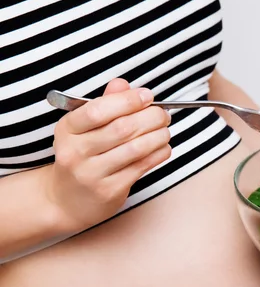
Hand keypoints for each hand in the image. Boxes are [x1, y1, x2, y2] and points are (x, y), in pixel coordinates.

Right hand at [47, 79, 171, 230]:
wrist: (67, 201)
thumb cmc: (82, 158)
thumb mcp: (83, 130)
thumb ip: (104, 105)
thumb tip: (122, 84)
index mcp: (67, 130)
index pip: (98, 110)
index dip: (128, 100)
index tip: (147, 95)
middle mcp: (76, 152)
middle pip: (122, 128)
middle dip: (151, 117)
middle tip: (163, 114)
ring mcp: (92, 174)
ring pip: (136, 148)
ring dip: (158, 136)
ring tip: (165, 130)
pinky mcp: (110, 190)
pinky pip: (142, 167)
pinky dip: (158, 154)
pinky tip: (163, 147)